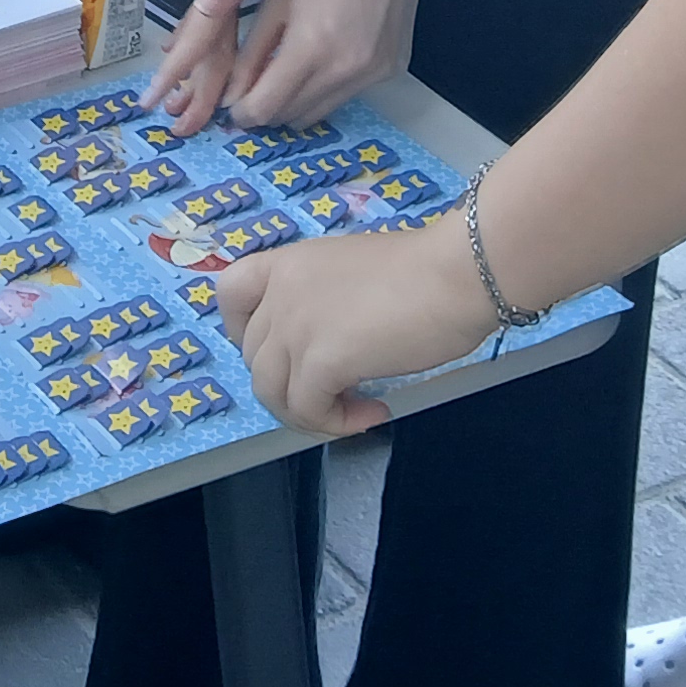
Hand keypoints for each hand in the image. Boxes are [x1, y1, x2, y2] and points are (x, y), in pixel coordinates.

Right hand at [148, 0, 332, 135]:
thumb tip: (206, 12)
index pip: (201, 36)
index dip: (181, 73)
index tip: (155, 104)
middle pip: (202, 40)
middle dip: (189, 84)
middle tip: (177, 124)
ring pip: (210, 28)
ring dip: (199, 66)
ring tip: (183, 98)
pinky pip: (218, 12)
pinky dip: (207, 38)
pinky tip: (202, 42)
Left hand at [214, 208, 497, 437]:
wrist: (456, 273)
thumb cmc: (425, 271)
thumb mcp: (354, 273)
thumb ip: (327, 300)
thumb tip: (333, 342)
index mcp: (290, 263)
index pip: (229, 294)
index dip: (242, 331)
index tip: (280, 351)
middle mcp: (282, 291)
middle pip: (254, 357)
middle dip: (289, 383)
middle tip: (335, 392)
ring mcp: (296, 325)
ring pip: (272, 392)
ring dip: (309, 412)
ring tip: (353, 410)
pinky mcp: (321, 360)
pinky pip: (309, 410)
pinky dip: (337, 424)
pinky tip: (374, 412)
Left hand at [223, 0, 424, 130]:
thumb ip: (251, 52)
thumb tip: (231, 93)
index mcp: (310, 49)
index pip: (264, 108)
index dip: (240, 113)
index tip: (230, 105)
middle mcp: (345, 71)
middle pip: (291, 116)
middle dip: (266, 108)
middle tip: (252, 88)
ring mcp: (372, 74)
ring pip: (320, 111)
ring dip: (296, 102)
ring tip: (283, 74)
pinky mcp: (392, 69)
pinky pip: (348, 94)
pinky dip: (327, 87)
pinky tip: (322, 58)